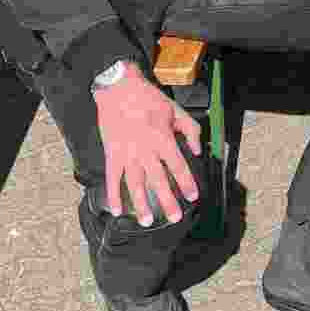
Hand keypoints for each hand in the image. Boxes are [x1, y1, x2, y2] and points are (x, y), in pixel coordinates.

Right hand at [93, 64, 201, 224]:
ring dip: (141, 205)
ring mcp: (127, 154)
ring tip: (148, 222)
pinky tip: (116, 211)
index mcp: (163, 139)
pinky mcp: (111, 154)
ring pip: (135, 185)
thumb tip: (198, 151)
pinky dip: (113, 196)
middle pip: (158, 181)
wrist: (119, 88)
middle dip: (168, 201)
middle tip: (175, 218)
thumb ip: (190, 130)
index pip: (178, 166)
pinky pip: (112, 179)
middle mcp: (145, 150)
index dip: (187, 183)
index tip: (193, 197)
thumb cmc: (149, 98)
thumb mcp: (175, 110)